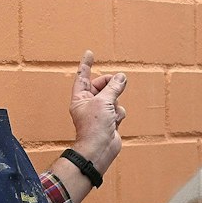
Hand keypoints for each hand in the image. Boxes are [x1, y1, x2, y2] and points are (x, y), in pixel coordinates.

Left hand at [68, 50, 128, 171]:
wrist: (99, 149)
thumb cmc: (94, 127)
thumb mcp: (104, 102)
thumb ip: (113, 87)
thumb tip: (121, 77)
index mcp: (80, 98)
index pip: (83, 76)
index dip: (86, 64)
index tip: (89, 53)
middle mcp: (88, 104)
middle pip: (101, 86)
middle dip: (110, 86)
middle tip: (119, 81)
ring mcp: (99, 113)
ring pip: (113, 98)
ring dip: (115, 104)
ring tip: (111, 114)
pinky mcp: (109, 121)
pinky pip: (118, 110)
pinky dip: (119, 115)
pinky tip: (114, 123)